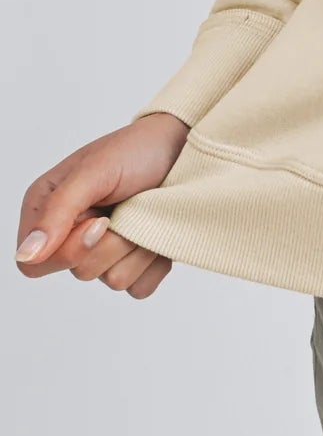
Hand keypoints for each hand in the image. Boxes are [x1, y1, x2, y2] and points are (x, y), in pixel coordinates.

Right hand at [14, 112, 190, 297]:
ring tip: (145, 212)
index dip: (68, 251)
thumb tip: (26, 254)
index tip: (100, 221)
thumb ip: (57, 210)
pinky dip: (155, 260)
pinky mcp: (134, 263)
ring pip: (114, 281)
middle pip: (80, 273)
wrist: (183, 149)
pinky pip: (141, 286)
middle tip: (128, 207)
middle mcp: (72, 235)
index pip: (35, 264)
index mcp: (48, 211)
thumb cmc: (137, 150)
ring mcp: (105, 252)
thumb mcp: (93, 171)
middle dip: (112, 241)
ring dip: (138, 246)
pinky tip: (159, 230)